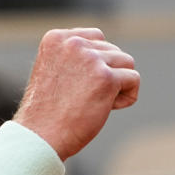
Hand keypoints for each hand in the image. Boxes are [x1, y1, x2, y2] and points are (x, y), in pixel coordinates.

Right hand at [14, 28, 138, 159]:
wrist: (40, 136)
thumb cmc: (46, 111)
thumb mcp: (54, 71)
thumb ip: (75, 56)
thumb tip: (109, 53)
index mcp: (56, 38)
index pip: (96, 37)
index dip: (95, 63)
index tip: (78, 83)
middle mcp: (73, 44)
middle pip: (113, 50)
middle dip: (106, 74)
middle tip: (83, 97)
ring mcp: (90, 59)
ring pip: (126, 63)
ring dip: (118, 84)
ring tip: (95, 102)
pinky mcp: (106, 78)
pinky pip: (133, 80)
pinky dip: (127, 97)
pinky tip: (107, 108)